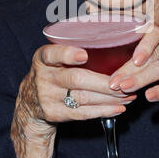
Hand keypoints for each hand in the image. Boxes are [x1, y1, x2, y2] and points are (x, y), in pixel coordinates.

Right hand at [11, 44, 134, 157]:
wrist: (30, 102)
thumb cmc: (52, 73)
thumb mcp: (53, 59)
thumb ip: (72, 51)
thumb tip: (114, 43)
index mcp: (43, 58)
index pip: (52, 54)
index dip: (68, 54)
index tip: (84, 55)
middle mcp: (43, 77)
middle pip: (76, 79)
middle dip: (104, 83)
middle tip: (125, 83)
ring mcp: (48, 98)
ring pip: (83, 98)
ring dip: (109, 98)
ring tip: (128, 95)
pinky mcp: (55, 114)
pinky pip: (83, 113)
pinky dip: (104, 111)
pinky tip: (119, 108)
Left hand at [108, 23, 158, 118]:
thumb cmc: (151, 63)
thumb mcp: (137, 52)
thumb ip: (120, 50)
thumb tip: (88, 54)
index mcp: (157, 32)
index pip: (151, 31)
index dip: (142, 44)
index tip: (131, 57)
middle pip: (152, 54)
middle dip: (130, 68)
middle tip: (114, 81)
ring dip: (141, 79)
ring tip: (125, 88)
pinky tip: (149, 96)